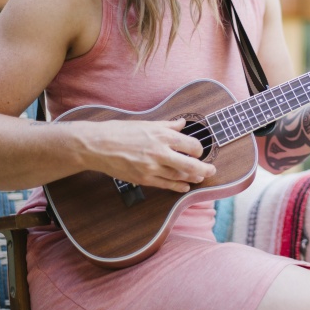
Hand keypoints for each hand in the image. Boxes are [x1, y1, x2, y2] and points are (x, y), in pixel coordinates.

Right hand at [77, 118, 214, 192]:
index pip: (192, 145)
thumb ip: (168, 125)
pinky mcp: (144, 179)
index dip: (199, 149)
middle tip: (212, 170)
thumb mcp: (147, 123)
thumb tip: (182, 123)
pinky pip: (166, 185)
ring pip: (180, 176)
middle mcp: (160, 152)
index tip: (199, 151)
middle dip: (205, 168)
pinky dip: (178, 186)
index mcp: (162, 135)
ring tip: (199, 177)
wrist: (97, 146)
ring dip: (193, 178)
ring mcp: (152, 167)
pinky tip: (184, 187)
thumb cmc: (120, 131)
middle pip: (191, 164)